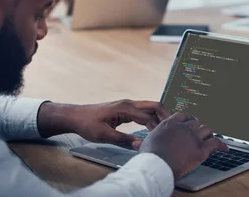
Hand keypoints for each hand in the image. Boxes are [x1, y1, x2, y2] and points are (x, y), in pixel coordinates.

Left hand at [39, 100, 170, 148]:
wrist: (76, 116)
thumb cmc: (87, 124)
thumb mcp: (103, 135)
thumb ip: (122, 140)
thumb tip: (140, 145)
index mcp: (125, 108)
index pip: (147, 116)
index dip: (156, 128)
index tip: (161, 138)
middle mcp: (129, 103)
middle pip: (154, 105)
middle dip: (165, 115)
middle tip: (173, 128)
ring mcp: (128, 105)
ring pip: (150, 106)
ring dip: (159, 115)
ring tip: (167, 128)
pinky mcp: (126, 108)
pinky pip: (144, 110)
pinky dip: (152, 116)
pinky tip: (154, 126)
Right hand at [140, 113, 228, 178]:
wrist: (156, 166)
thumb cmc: (148, 157)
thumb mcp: (145, 144)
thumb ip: (145, 140)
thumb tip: (134, 144)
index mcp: (170, 123)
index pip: (184, 116)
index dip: (189, 119)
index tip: (191, 122)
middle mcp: (183, 127)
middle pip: (197, 123)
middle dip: (199, 128)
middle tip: (201, 133)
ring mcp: (193, 137)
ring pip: (207, 130)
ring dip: (209, 134)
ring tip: (211, 138)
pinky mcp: (201, 149)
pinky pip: (215, 143)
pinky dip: (221, 146)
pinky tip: (225, 149)